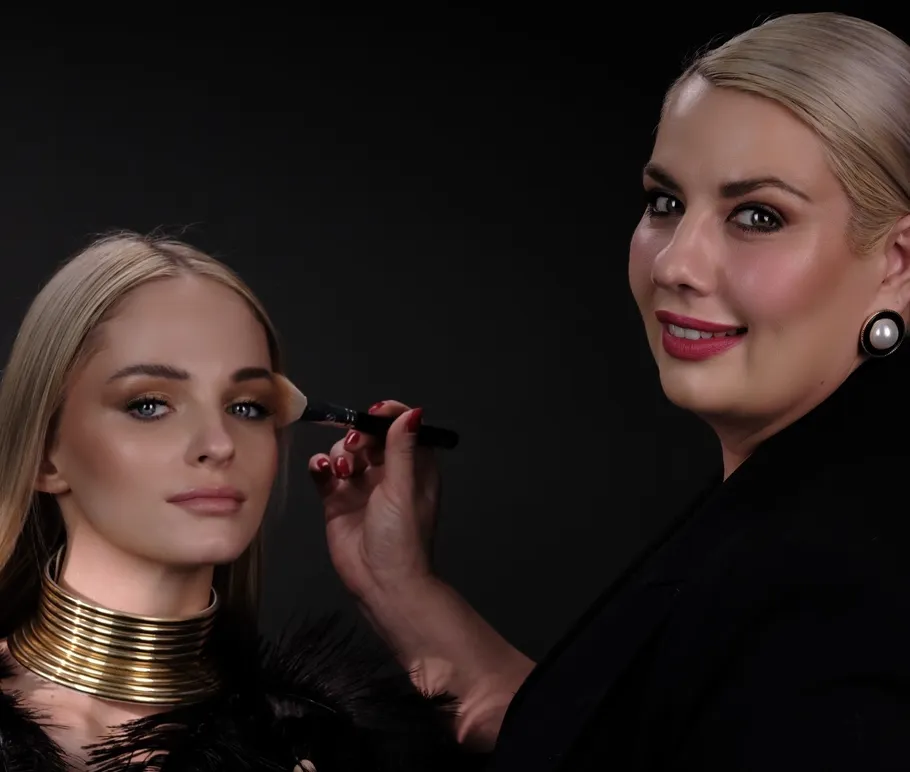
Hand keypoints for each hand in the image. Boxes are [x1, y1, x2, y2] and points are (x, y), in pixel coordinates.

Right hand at [308, 401, 439, 601]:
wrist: (380, 583)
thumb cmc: (401, 536)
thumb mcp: (403, 488)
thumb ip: (401, 449)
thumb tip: (413, 411)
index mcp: (414, 468)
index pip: (401, 428)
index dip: (388, 416)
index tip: (373, 413)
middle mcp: (388, 472)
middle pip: (369, 436)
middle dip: (358, 435)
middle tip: (354, 448)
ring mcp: (360, 485)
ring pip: (345, 452)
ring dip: (339, 453)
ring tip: (342, 472)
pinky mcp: (336, 499)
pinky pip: (325, 472)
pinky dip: (320, 466)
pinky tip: (321, 471)